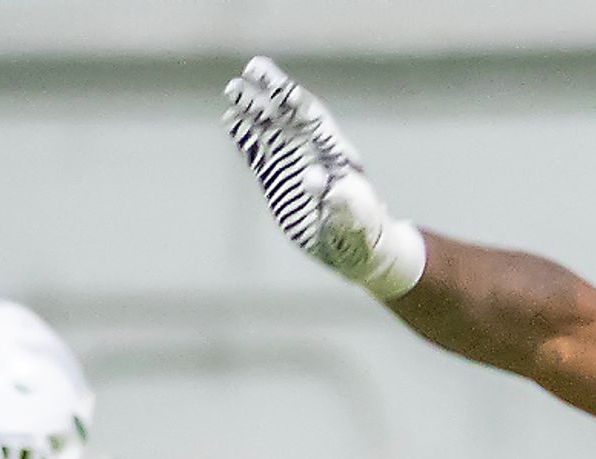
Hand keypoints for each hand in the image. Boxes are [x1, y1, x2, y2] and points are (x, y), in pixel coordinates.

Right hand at [226, 57, 426, 298]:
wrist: (360, 251)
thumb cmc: (365, 234)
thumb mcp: (356, 221)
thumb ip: (339, 202)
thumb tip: (314, 179)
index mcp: (335, 157)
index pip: (312, 118)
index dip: (293, 97)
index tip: (276, 78)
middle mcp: (313, 155)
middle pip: (289, 116)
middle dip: (270, 93)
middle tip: (250, 69)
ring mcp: (294, 166)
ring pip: (271, 131)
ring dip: (253, 110)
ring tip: (232, 89)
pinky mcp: (280, 182)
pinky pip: (260, 155)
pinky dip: (246, 139)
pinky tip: (231, 121)